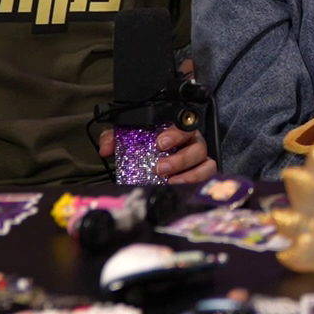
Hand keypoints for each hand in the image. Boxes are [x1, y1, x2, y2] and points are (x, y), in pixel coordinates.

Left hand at [97, 125, 216, 183]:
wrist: (153, 159)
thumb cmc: (146, 145)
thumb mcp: (129, 137)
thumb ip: (115, 138)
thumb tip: (106, 149)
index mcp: (178, 129)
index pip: (185, 126)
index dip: (176, 134)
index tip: (159, 143)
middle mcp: (193, 142)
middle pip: (198, 147)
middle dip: (180, 159)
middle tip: (160, 168)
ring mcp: (200, 159)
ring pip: (206, 164)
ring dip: (189, 175)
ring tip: (170, 182)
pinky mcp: (202, 174)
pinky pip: (207, 177)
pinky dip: (196, 182)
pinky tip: (178, 187)